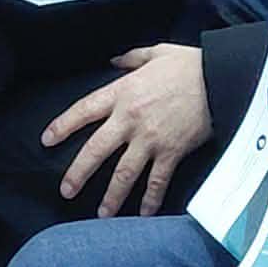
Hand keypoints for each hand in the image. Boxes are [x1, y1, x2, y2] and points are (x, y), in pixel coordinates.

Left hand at [41, 43, 210, 216]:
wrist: (220, 79)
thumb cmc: (189, 64)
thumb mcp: (155, 52)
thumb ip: (131, 58)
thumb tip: (114, 61)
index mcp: (123, 92)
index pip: (84, 110)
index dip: (63, 126)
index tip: (48, 139)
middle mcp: (131, 119)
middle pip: (96, 150)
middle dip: (78, 172)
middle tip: (66, 190)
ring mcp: (151, 139)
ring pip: (123, 173)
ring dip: (111, 195)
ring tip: (101, 213)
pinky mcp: (172, 152)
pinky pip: (157, 181)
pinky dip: (150, 199)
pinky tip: (143, 213)